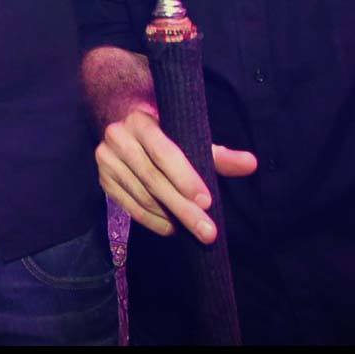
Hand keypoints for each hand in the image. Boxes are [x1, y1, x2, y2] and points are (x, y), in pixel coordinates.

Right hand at [97, 106, 257, 242]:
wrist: (127, 128)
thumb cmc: (166, 132)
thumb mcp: (190, 136)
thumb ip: (220, 154)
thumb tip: (251, 164)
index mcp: (140, 121)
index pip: (164, 153)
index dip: (186, 178)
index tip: (207, 202)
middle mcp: (117, 138)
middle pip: (153, 179)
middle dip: (182, 208)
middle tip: (207, 231)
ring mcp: (106, 160)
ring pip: (141, 195)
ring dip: (168, 216)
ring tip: (193, 231)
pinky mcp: (103, 180)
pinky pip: (129, 206)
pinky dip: (151, 220)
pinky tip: (171, 228)